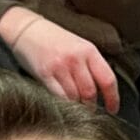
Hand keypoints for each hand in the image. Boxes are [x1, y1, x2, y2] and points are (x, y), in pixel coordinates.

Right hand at [0, 7, 119, 113]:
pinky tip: (64, 105)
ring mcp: (60, 67)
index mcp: (89, 50)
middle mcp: (76, 58)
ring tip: (76, 108)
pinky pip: (59, 97)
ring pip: (75, 97)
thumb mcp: (78, 46)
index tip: (112, 109)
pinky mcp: (45, 75)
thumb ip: (90, 66)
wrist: (27, 30)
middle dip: (92, 105)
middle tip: (90, 110)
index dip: (112, 98)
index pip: (107, 79)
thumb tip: (101, 92)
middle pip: (90, 92)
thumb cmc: (54, 40)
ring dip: (77, 107)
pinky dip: (64, 105)